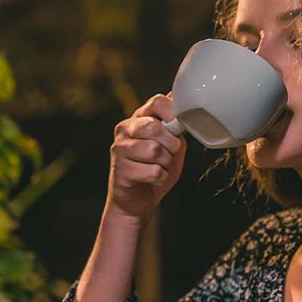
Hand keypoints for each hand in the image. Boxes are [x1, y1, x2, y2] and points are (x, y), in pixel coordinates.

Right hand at [106, 94, 185, 222]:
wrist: (139, 199)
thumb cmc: (156, 168)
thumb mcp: (171, 144)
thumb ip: (175, 127)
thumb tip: (181, 102)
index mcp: (138, 118)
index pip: (157, 102)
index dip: (173, 114)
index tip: (177, 128)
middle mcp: (125, 129)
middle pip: (155, 126)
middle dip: (170, 144)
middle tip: (169, 154)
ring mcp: (119, 149)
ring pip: (155, 150)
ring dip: (165, 163)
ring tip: (159, 167)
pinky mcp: (120, 170)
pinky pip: (153, 171)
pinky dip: (160, 178)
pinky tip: (152, 179)